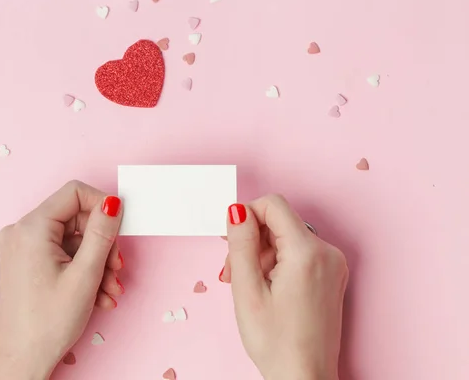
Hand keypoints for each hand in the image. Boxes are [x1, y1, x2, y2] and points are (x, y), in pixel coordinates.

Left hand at [0, 181, 124, 379]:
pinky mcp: (25, 262)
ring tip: (110, 290)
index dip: (101, 206)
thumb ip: (102, 233)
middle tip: (117, 270)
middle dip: (102, 243)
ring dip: (96, 262)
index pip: (73, 193)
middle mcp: (20, 233)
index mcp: (30, 229)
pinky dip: (82, 270)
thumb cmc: (48, 324)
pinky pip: (61, 254)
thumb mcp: (85, 274)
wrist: (22, 361)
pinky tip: (98, 294)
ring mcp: (20, 249)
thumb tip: (112, 203)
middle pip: (75, 219)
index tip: (119, 226)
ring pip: (71, 240)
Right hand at [221, 195, 347, 379]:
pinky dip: (278, 263)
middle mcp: (327, 252)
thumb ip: (241, 244)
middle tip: (234, 272)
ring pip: (287, 237)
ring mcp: (333, 264)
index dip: (247, 216)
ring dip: (263, 254)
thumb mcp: (247, 290)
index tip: (233, 241)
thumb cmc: (277, 343)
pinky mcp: (331, 274)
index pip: (273, 204)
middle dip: (252, 241)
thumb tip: (238, 210)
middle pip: (279, 222)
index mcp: (307, 252)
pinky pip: (299, 252)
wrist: (305, 377)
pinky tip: (267, 287)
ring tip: (249, 285)